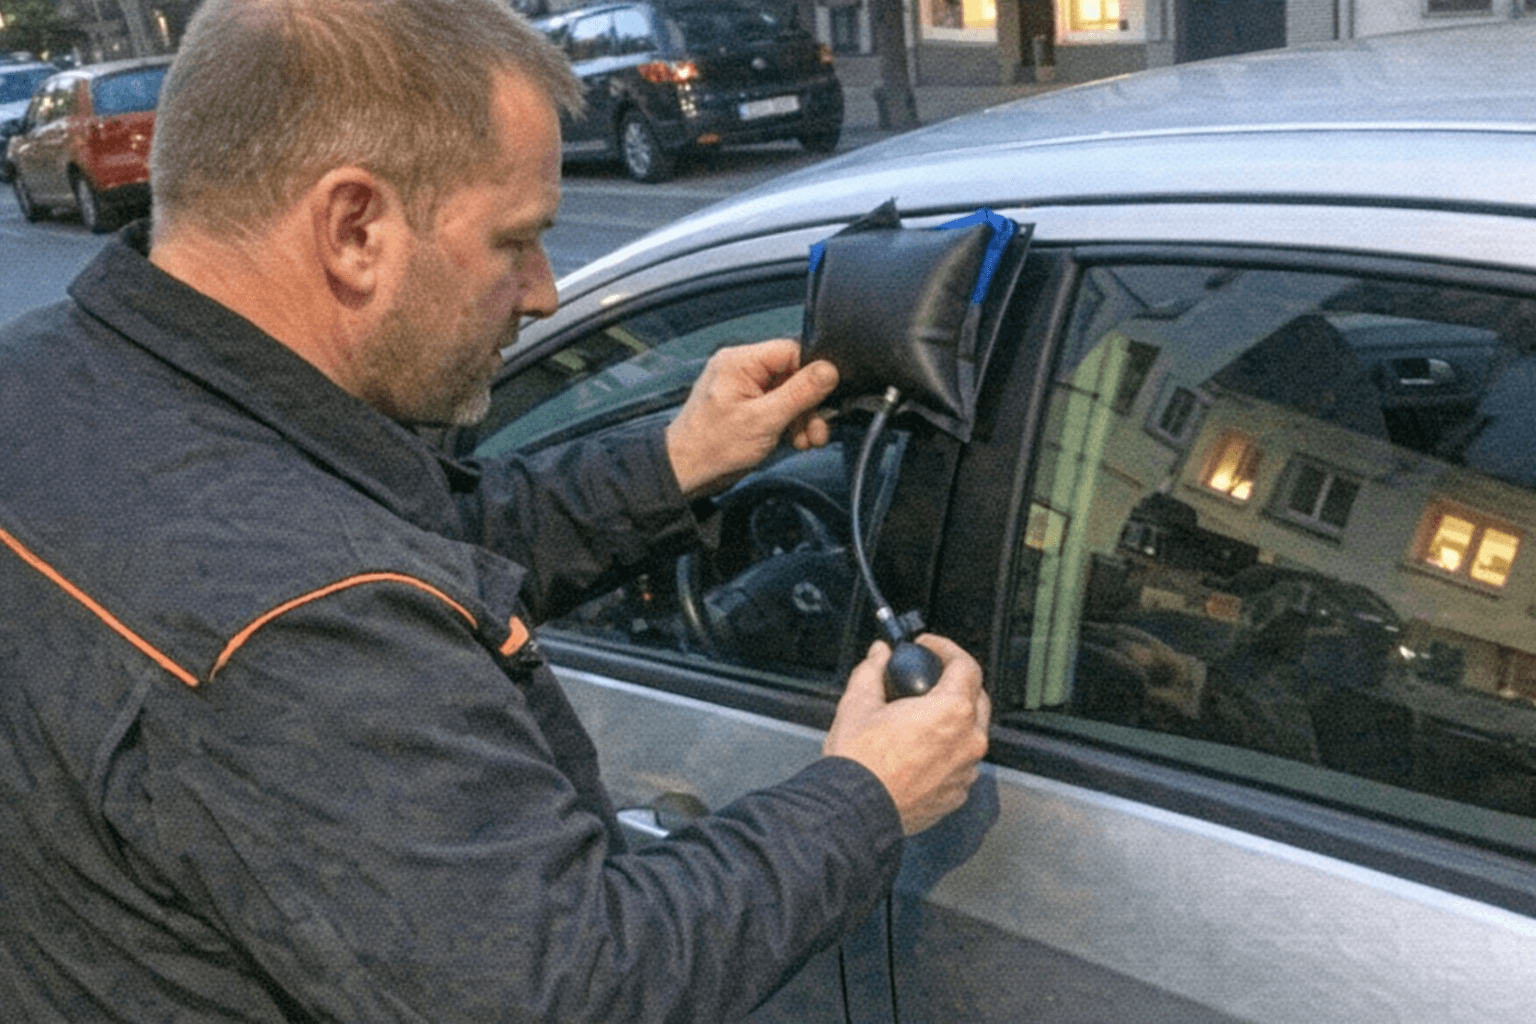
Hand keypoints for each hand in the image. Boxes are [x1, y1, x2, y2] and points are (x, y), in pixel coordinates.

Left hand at [666, 339, 838, 496]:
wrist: (687, 474)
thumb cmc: (712, 447)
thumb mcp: (764, 420)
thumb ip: (800, 393)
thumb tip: (829, 370)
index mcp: (740, 361)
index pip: (792, 351)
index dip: (813, 375)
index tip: (824, 399)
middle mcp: (742, 369)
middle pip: (794, 374)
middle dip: (809, 405)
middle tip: (816, 431)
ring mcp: (745, 388)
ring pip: (790, 393)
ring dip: (803, 418)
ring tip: (806, 441)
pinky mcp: (748, 406)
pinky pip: (779, 406)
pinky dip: (790, 423)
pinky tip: (795, 441)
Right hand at [822, 635, 988, 835]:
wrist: (852, 812)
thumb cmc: (858, 763)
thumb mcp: (858, 703)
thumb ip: (873, 670)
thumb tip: (879, 654)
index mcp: (951, 712)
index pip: (966, 665)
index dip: (946, 649)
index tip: (928, 648)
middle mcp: (968, 741)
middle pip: (976, 698)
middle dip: (956, 682)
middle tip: (928, 677)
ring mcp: (965, 771)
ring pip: (971, 733)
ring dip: (953, 719)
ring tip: (921, 716)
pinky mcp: (957, 794)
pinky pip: (961, 763)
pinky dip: (947, 751)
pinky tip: (920, 750)